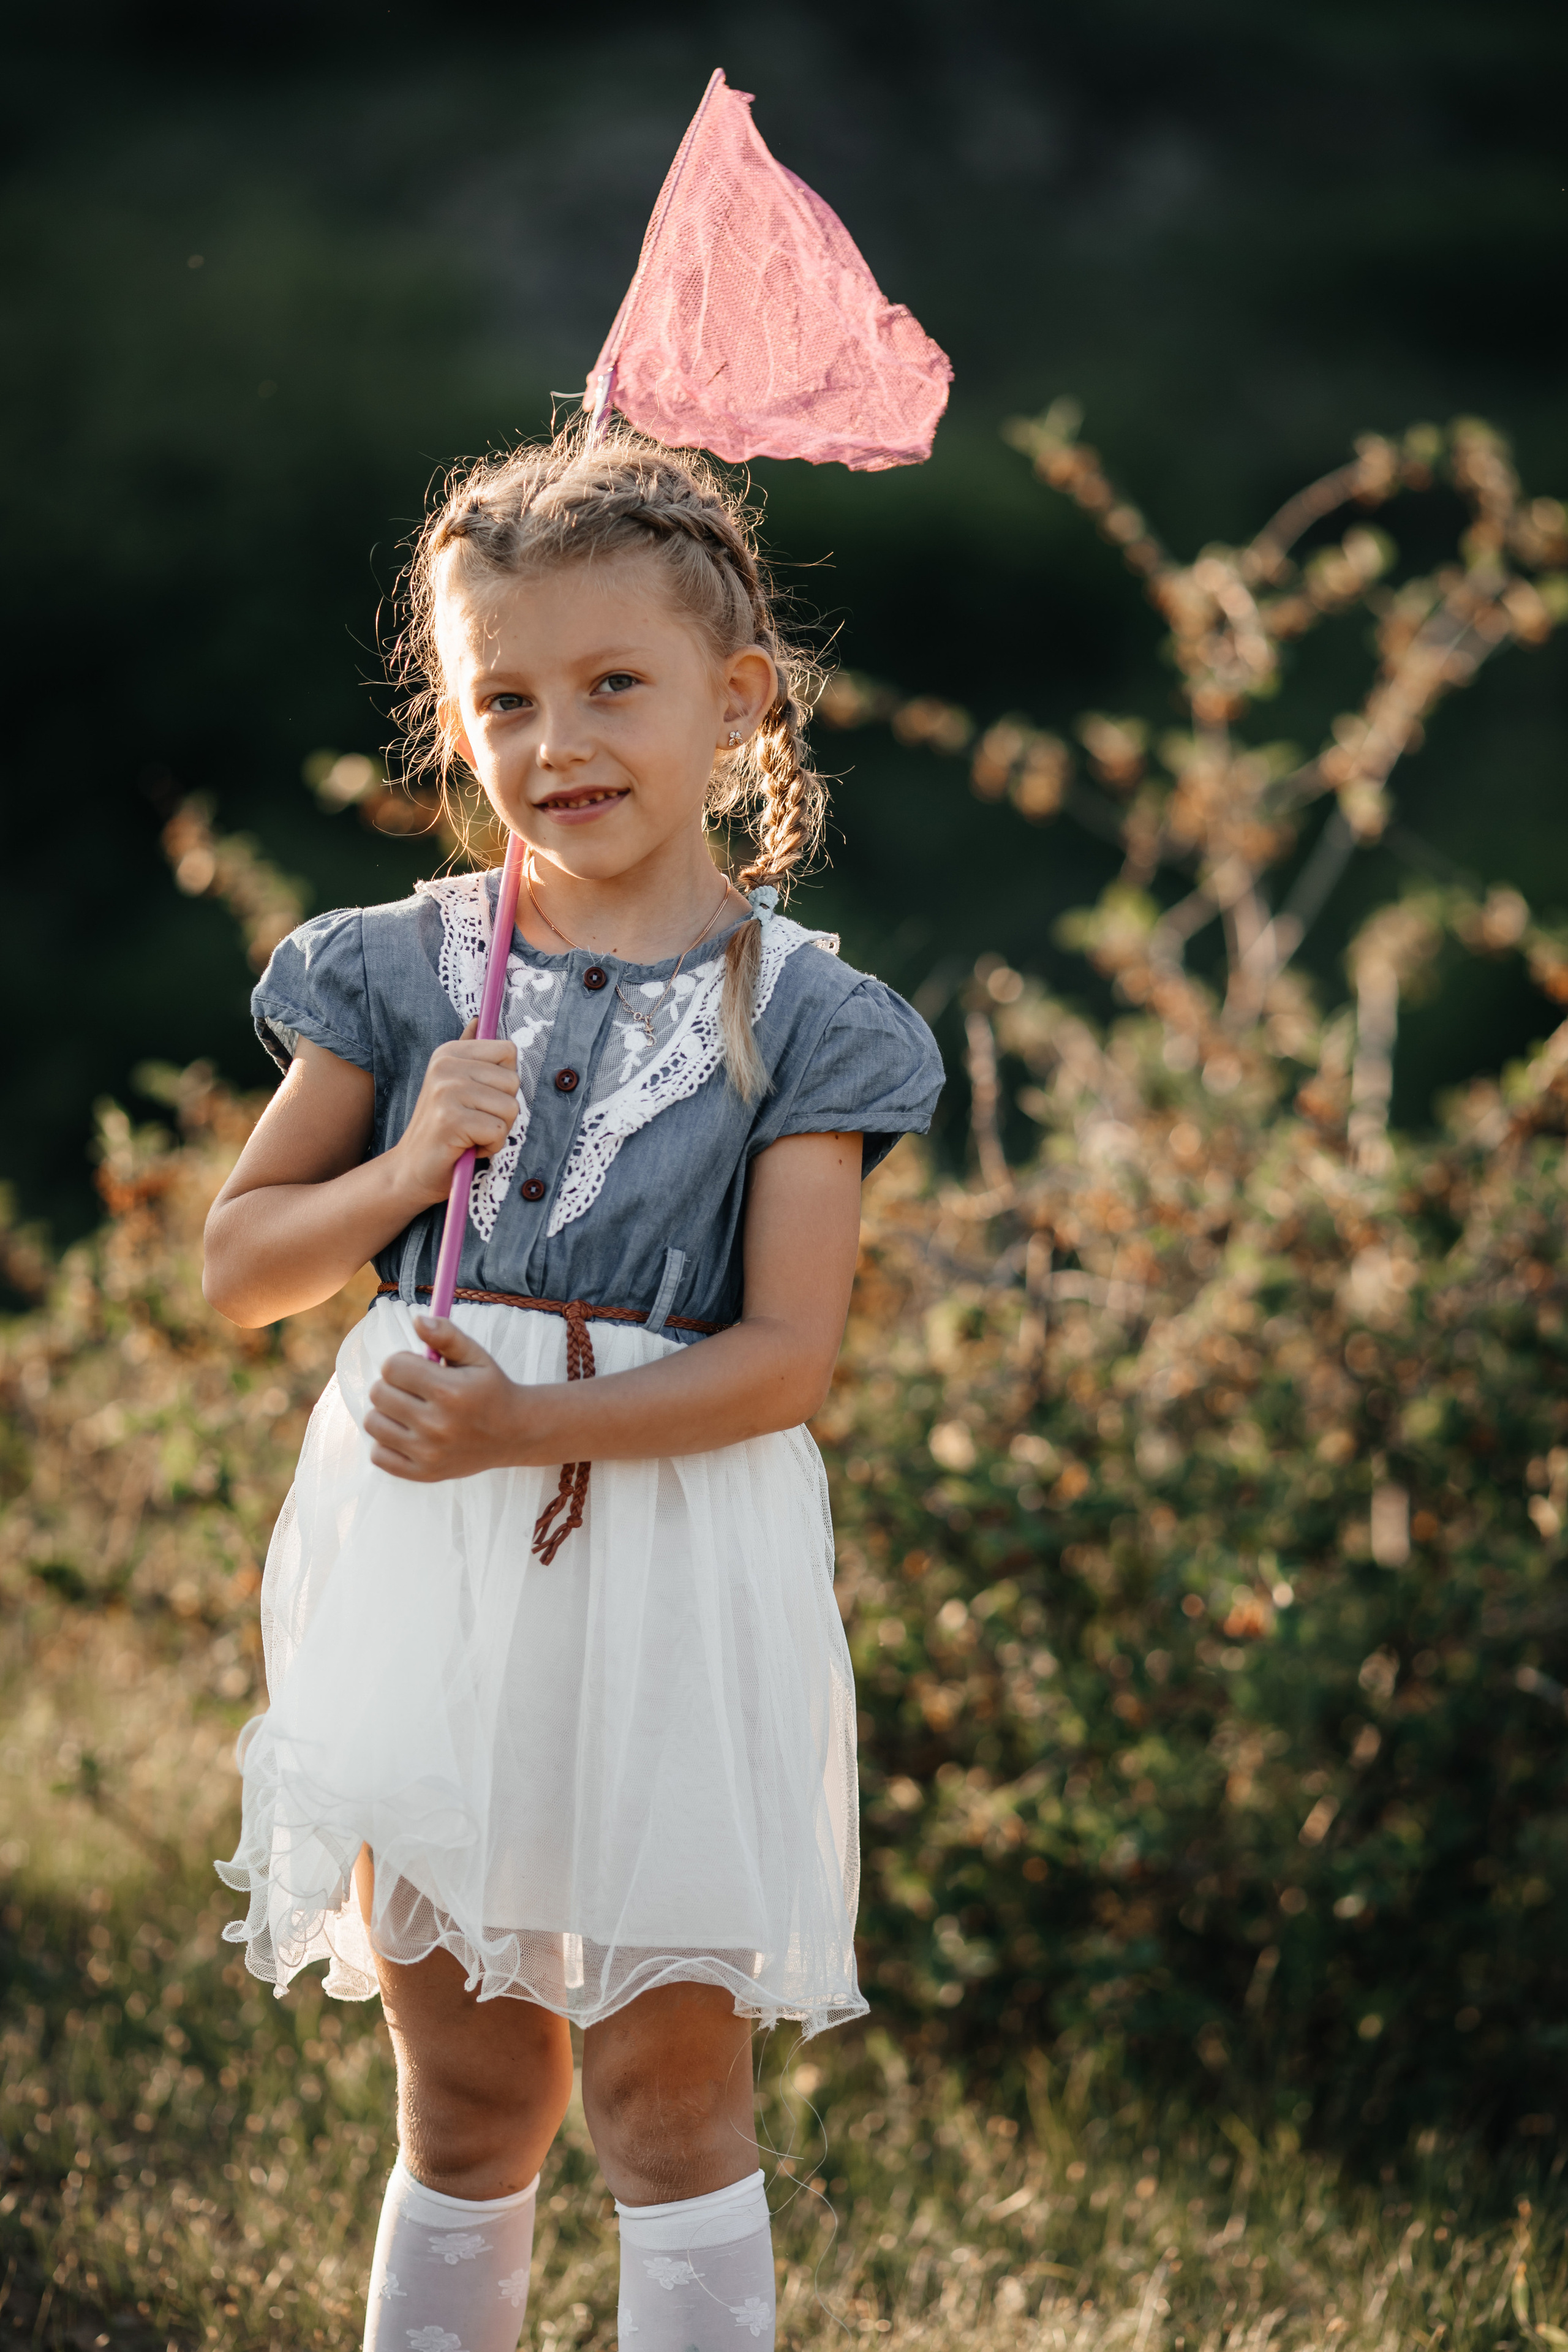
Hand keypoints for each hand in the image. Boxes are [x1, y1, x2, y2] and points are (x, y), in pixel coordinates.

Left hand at [366, 1315, 536, 1480]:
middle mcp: (437, 1425)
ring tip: (408, 1410)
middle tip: (413, 1388)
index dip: (401, 1362)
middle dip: (392, 1385)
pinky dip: (387, 1442)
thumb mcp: (476, 1356)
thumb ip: (446, 1335)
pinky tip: (407, 1433)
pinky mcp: (422, 1474)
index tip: (416, 1367)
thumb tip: (417, 1320)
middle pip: (379, 1393)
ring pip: (373, 1423)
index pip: (392, 1367)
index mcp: (450, 1392)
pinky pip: (378, 1455)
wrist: (515, 1434)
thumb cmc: (491, 1389)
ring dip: (386, 1412)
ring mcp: (428, 1453)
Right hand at [389, 1019, 520, 1207]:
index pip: (509, 1051)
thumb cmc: (442, 1130)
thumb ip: (469, 1053)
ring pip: (510, 1108)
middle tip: (474, 1122)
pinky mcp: (450, 1119)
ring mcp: (446, 1091)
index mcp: (449, 1052)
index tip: (480, 1098)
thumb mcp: (453, 1086)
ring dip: (497, 1130)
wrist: (411, 1170)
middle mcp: (445, 1066)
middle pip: (514, 1081)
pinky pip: (498, 1131)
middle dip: (503, 1110)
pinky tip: (467, 1147)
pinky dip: (490, 1147)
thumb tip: (480, 1020)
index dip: (504, 1082)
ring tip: (471, 1134)